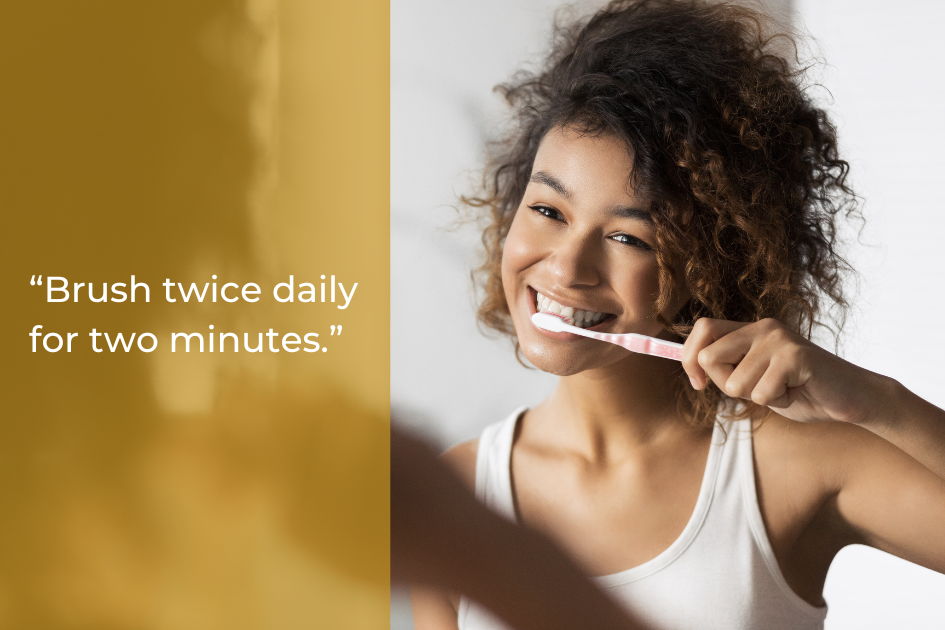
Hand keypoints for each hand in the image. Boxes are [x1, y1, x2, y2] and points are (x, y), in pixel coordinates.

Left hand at [681, 318, 892, 425]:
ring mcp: (779, 339)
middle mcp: (762, 327)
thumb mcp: (755, 380)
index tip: (698, 383)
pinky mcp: (795, 356)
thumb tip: (693, 369)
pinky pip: (762, 393)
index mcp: (750, 329)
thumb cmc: (801, 391)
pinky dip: (778, 402)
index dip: (689, 357)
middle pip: (709, 357)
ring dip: (759, 397)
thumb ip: (728, 370)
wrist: (850, 398)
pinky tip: (798, 391)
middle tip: (759, 388)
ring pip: (735, 383)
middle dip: (726, 384)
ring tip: (786, 388)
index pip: (702, 328)